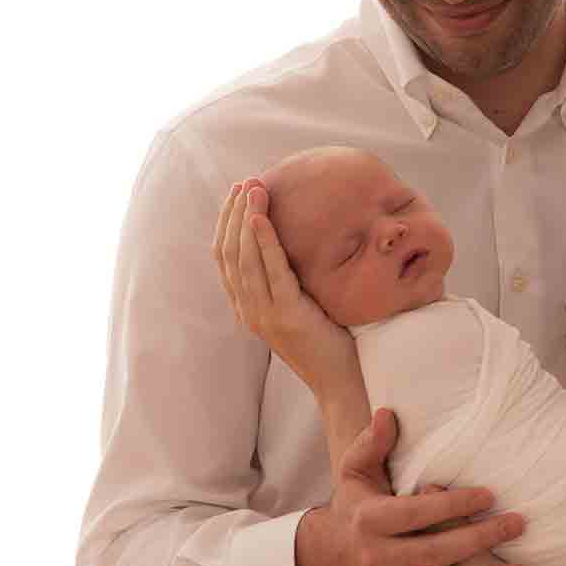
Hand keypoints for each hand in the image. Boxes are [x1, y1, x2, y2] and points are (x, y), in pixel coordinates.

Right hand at [213, 178, 353, 395]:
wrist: (341, 382)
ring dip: (245, 218)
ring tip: (253, 188)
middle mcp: (249, 311)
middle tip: (244, 183)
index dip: (226, 224)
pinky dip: (262, 240)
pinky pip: (270, 270)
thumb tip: (296, 243)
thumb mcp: (302, 306)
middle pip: (228, 253)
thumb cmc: (329, 342)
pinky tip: (261, 217)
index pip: (225, 260)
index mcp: (248, 309)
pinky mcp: (285, 316)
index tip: (237, 195)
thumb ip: (289, 281)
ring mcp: (264, 315)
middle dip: (233, 214)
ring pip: (243, 257)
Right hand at [311, 410, 529, 565]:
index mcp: (370, 521)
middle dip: (480, 539)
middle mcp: (378, 560)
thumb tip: (388, 413)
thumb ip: (373, 443)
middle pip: (436, 553)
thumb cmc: (357, 507)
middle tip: (518, 524)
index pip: (418, 513)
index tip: (490, 494)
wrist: (334, 560)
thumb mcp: (355, 472)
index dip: (454, 505)